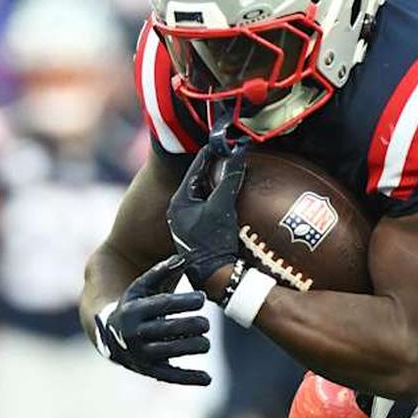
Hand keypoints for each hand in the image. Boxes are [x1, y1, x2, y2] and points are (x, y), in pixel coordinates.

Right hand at [93, 254, 211, 385]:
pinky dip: (188, 378)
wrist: (110, 336)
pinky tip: (208, 378)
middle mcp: (134, 333)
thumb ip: (160, 272)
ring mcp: (140, 353)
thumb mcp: (141, 287)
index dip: (184, 301)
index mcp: (133, 310)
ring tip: (206, 342)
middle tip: (206, 323)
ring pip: (171, 351)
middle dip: (192, 325)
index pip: (163, 305)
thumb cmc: (135, 306)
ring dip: (193, 347)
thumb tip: (184, 257)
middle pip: (169, 329)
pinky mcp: (148, 369)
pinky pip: (169, 375)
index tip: (202, 298)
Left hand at [167, 142, 246, 284]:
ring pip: (205, 191)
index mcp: (180, 200)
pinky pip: (210, 204)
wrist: (214, 276)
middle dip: (217, 165)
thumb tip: (238, 155)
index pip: (196, 167)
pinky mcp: (199, 229)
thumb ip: (229, 180)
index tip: (226, 141)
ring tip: (236, 168)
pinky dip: (221, 195)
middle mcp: (180, 208)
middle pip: (200, 178)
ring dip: (219, 181)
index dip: (212, 152)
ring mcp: (188, 220)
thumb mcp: (222, 207)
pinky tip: (235, 193)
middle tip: (233, 152)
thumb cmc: (214, 242)